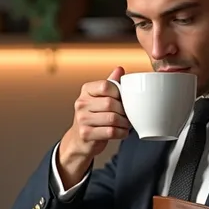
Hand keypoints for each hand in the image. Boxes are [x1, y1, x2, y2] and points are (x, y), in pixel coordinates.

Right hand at [58, 66, 129, 188]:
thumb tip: (120, 69)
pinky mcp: (86, 134)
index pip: (106, 85)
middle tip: (128, 115)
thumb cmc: (94, 116)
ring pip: (112, 118)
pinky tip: (123, 132)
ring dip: (124, 123)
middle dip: (124, 111)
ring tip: (126, 124)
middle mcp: (81, 103)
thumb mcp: (100, 98)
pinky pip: (111, 132)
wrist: (80, 140)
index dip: (119, 93)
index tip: (123, 101)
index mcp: (86, 90)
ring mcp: (82, 119)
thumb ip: (111, 84)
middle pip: (110, 103)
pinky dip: (121, 133)